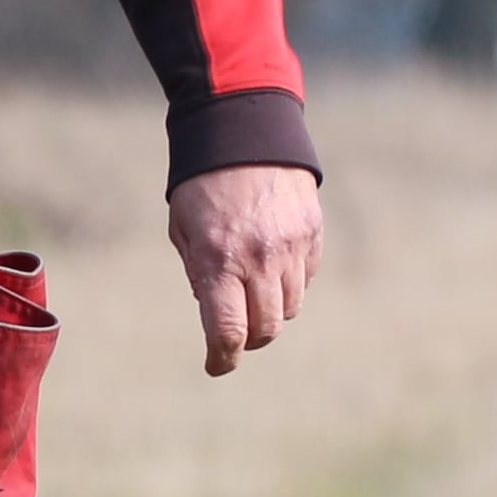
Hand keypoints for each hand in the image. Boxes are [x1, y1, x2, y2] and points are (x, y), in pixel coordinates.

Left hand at [168, 164, 324, 376]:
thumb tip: (216, 312)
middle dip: (248, 339)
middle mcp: (260, 259)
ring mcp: (292, 246)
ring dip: (270, 311)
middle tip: (234, 333)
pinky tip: (272, 264)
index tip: (218, 365)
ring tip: (251, 292)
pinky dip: (290, 282)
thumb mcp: (184, 229)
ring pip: (289, 307)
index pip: (229, 331)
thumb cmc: (202, 184)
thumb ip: (200, 273)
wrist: (245, 131)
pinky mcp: (313, 232)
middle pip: (265, 329)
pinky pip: (306, 276)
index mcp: (220, 262)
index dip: (223, 358)